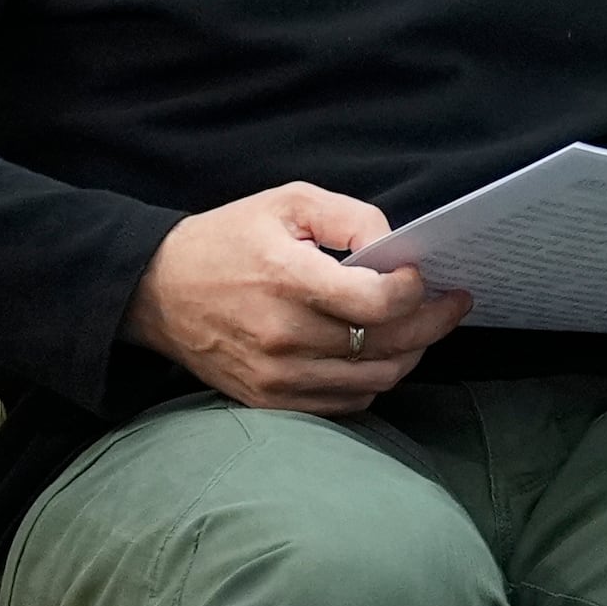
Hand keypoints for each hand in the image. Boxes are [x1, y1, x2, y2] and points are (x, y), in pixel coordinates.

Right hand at [126, 185, 465, 414]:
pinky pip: (347, 401)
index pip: (378, 301)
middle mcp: (283, 334)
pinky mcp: (270, 401)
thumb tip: (397, 248)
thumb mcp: (287, 204)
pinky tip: (378, 353)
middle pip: (388, 344)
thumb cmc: (227, 240)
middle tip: (452, 303)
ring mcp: (277, 375)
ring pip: (377, 379)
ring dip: (410, 354)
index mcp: (287, 279)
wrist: (155, 291)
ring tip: (420, 328)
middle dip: (433, 322)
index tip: (423, 275)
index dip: (415, 290)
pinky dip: (374, 379)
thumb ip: (351, 217)